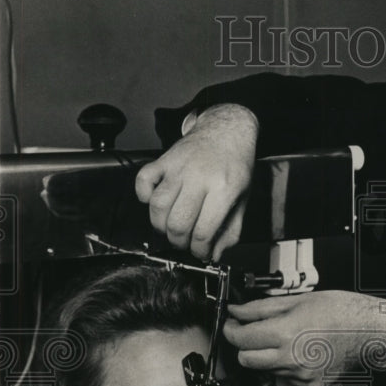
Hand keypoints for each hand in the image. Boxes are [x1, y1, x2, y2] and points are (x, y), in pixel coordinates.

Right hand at [135, 103, 258, 259]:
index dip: (200, 251)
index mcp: (223, 190)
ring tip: (171, 228)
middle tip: (186, 243)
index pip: (203, 232)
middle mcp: (199, 178)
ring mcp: (179, 168)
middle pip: (177, 224)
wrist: (227, 131)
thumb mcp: (242, 200)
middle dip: (179, 242)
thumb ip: (230, 230)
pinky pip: (143, 181)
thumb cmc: (235, 167)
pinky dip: (143, 196)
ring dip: (161, 226)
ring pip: (158, 206)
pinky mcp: (164, 160)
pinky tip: (154, 201)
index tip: (201, 253)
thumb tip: (213, 254)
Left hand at [223, 291, 385, 385]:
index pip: (240, 338)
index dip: (230, 329)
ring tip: (284, 338)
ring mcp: (300, 375)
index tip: (231, 323)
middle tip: (250, 332)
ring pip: (265, 369)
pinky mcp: (310, 385)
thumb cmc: (343, 312)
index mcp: (284, 333)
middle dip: (243, 345)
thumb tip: (239, 310)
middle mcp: (290, 358)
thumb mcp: (299, 301)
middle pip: (246, 360)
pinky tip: (300, 350)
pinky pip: (286, 377)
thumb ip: (262, 308)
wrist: (371, 332)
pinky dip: (286, 365)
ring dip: (265, 355)